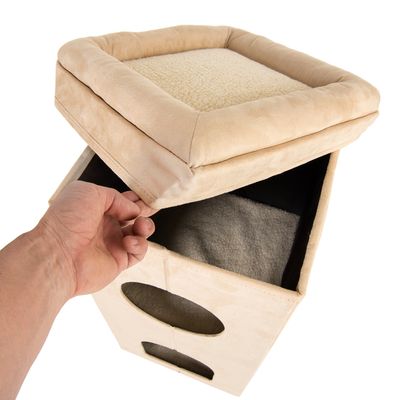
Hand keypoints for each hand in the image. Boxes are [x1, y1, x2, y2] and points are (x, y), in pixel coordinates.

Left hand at [36, 180, 157, 296]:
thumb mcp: (90, 192)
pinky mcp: (118, 261)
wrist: (57, 254)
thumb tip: (132, 209)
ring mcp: (112, 244)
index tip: (145, 196)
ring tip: (140, 226)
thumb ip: (116, 197)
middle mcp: (104, 226)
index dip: (134, 199)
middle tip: (150, 208)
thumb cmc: (66, 222)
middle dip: (144, 212)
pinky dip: (140, 245)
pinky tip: (129, 241)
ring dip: (145, 227)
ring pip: (139, 234)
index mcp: (96, 209)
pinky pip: (138, 252)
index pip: (122, 202)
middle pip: (134, 217)